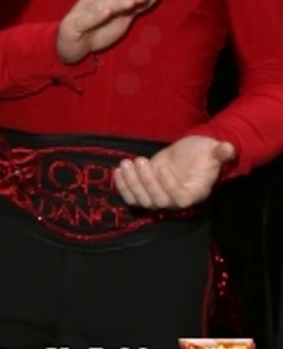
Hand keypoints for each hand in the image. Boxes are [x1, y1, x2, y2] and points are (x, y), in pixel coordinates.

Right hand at [56, 0, 159, 63]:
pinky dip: (96, 15)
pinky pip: (86, 19)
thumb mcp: (121, 18)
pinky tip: (106, 12)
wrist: (72, 46)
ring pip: (100, 4)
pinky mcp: (73, 24)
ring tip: (131, 2)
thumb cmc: (98, 29)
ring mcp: (82, 10)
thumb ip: (137, 6)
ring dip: (116, 3)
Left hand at [114, 136, 234, 208]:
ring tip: (126, 163)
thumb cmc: (201, 153)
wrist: (188, 155)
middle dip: (146, 182)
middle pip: (159, 200)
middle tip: (140, 160)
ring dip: (131, 183)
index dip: (169, 186)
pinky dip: (122, 187)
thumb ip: (219, 153)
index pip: (180, 199)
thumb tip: (229, 148)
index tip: (162, 167)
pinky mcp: (146, 191)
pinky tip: (118, 170)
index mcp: (194, 193)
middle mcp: (176, 199)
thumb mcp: (211, 150)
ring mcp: (160, 197)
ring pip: (143, 201)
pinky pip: (131, 197)